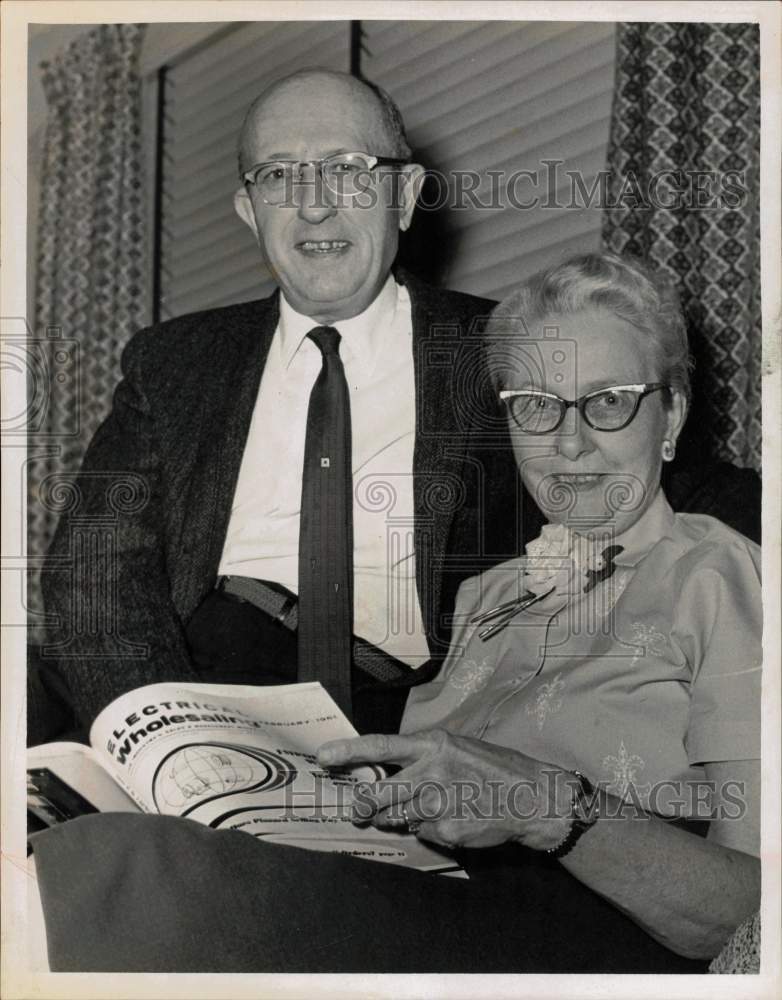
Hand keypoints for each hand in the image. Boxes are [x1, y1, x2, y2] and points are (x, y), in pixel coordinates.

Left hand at [318, 729, 572, 851]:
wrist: (532, 796)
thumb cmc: (492, 769)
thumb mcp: (457, 748)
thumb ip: (422, 759)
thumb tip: (386, 777)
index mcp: (433, 745)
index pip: (382, 746)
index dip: (349, 751)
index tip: (324, 756)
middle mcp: (432, 772)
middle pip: (379, 793)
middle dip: (363, 805)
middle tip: (359, 809)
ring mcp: (438, 803)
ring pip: (399, 816)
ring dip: (403, 817)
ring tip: (430, 807)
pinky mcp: (447, 829)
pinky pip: (423, 832)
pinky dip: (431, 829)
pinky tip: (452, 819)